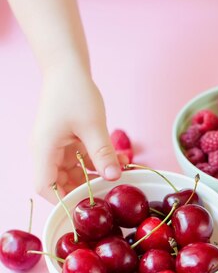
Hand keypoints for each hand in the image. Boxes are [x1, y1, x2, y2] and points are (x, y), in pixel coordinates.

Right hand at [32, 61, 121, 201]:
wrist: (67, 67)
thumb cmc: (74, 91)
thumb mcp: (93, 124)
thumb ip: (103, 153)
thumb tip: (114, 178)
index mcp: (44, 150)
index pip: (45, 187)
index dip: (63, 200)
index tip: (87, 205)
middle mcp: (46, 152)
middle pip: (60, 184)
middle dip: (84, 190)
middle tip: (110, 193)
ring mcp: (56, 148)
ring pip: (74, 174)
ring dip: (95, 176)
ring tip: (118, 174)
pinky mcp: (67, 143)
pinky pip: (81, 161)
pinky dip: (97, 163)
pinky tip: (117, 161)